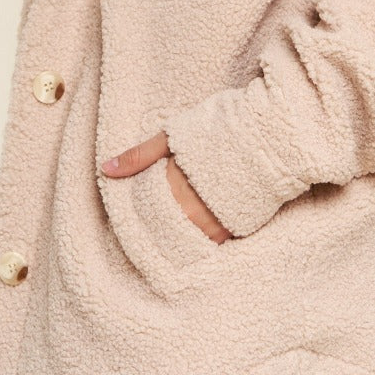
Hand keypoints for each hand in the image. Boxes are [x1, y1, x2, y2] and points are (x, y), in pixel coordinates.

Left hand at [100, 130, 233, 243]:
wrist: (268, 136)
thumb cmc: (220, 129)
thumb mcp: (173, 136)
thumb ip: (139, 156)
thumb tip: (106, 169)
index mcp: (172, 187)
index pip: (143, 212)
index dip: (135, 215)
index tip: (130, 216)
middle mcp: (191, 211)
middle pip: (161, 231)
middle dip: (153, 230)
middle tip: (149, 226)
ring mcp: (214, 222)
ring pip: (184, 241)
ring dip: (174, 237)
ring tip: (170, 231)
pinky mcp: (235, 228)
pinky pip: (209, 244)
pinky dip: (198, 240)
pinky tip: (194, 230)